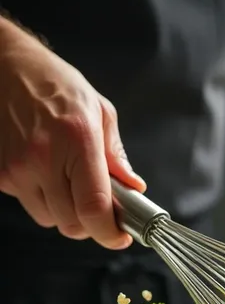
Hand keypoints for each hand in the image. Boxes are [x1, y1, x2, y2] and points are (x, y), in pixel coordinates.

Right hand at [0, 19, 144, 247]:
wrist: (1, 67)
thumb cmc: (53, 84)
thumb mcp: (98, 110)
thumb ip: (116, 155)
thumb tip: (133, 188)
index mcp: (76, 140)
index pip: (94, 208)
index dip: (110, 233)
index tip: (120, 236)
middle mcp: (43, 158)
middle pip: (72, 224)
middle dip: (90, 223)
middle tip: (98, 206)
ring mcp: (17, 169)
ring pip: (49, 219)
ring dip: (65, 211)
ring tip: (67, 180)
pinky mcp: (0, 175)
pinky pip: (29, 204)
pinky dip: (42, 198)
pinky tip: (44, 171)